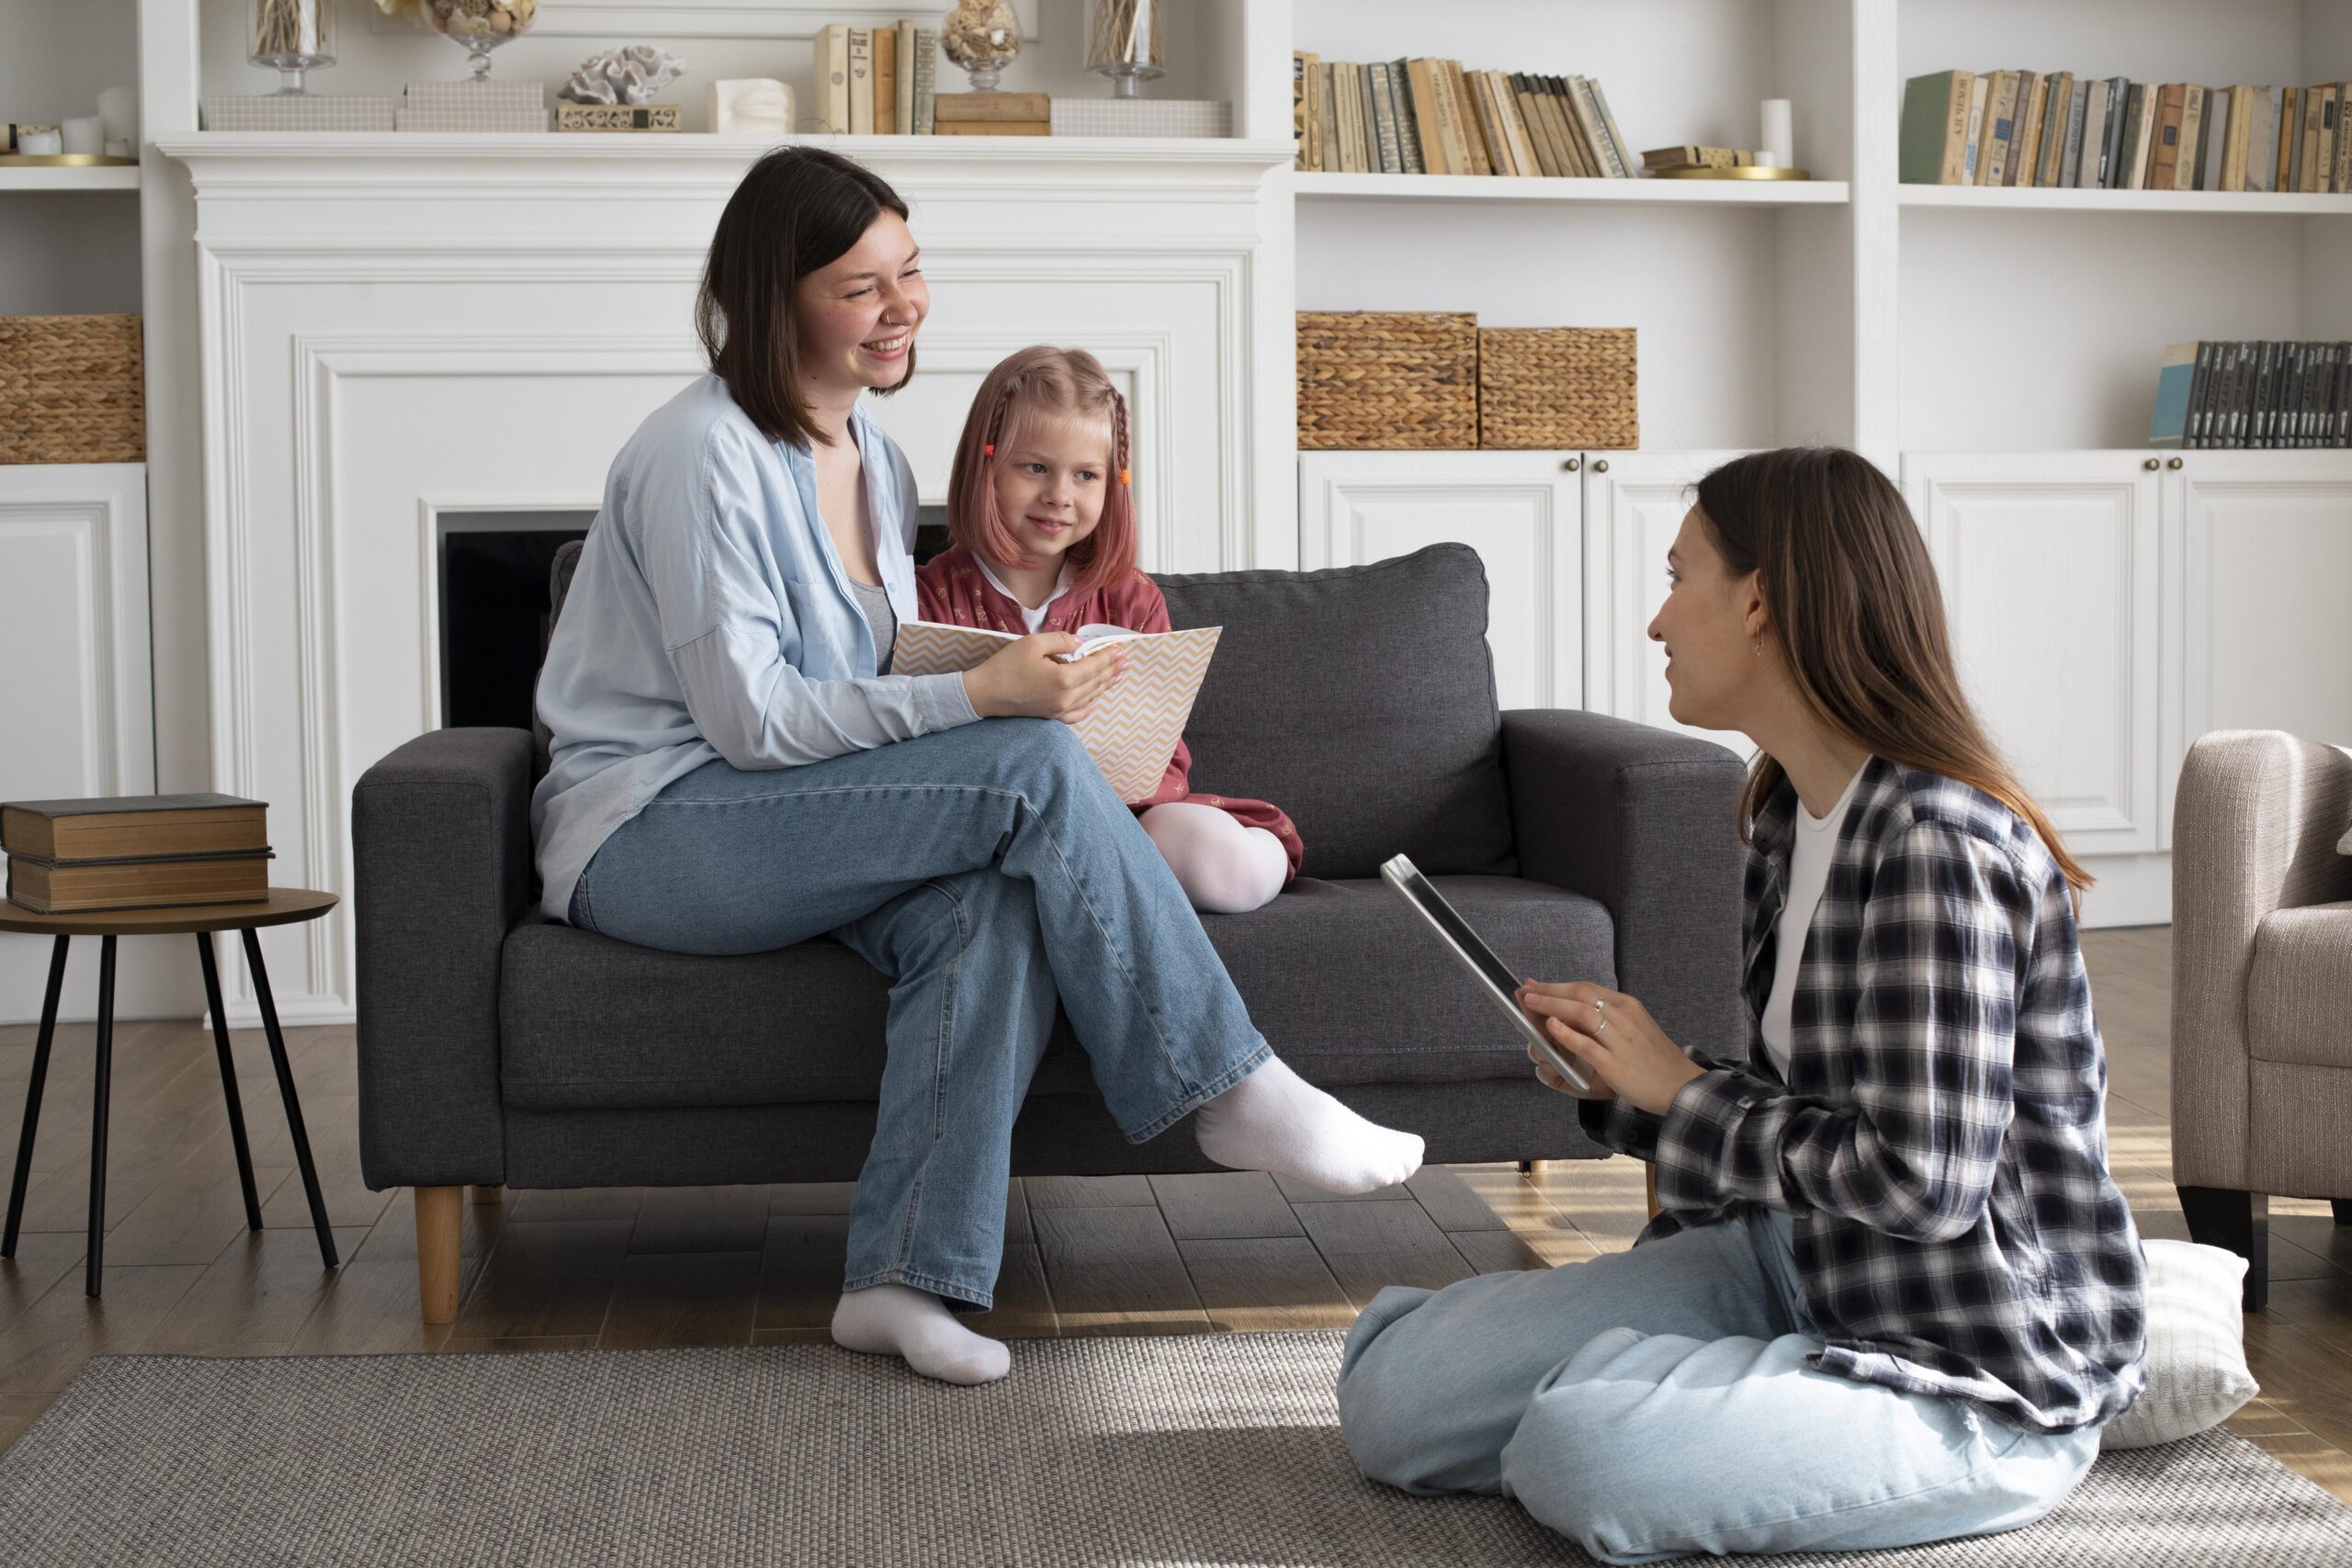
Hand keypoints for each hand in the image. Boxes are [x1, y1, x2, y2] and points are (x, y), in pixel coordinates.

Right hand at [963, 634, 1127, 722]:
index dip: (1109, 656)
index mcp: (1064, 679)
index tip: (1120, 649)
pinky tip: (1095, 700)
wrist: (984, 694)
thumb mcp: (1033, 643)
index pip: (1095, 666)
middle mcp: (1066, 698)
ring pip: (1091, 698)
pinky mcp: (1051, 717)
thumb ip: (1061, 640)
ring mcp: (1059, 711)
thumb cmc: (1005, 666)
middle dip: (1112, 670)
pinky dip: (1090, 705)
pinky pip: (1078, 714)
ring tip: (1117, 676)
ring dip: (1105, 685)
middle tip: (1126, 661)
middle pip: (1096, 682)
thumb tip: (1079, 644)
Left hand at [1515, 980, 1705, 1116]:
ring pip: (1582, 1013)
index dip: (1557, 985)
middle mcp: (1624, 1017)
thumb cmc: (1655, 1060)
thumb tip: (1570, 1014)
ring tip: (1530, 1005)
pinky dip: (1566, 1034)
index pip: (1586, 988)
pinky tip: (1550, 1027)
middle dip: (1548, 991)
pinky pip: (1587, 1045)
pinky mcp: (1616, 1064)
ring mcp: (1621, 1040)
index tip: (1535, 986)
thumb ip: (1606, 1019)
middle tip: (1524, 992)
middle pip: (1580, 994)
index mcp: (1627, 1006)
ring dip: (1552, 1006)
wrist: (1680, 1086)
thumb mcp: (1634, 1029)